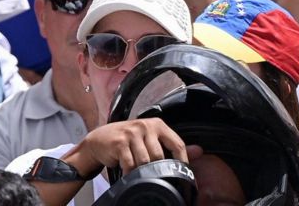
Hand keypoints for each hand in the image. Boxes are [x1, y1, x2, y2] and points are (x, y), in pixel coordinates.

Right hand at [66, 119, 188, 178]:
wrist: (99, 140)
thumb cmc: (127, 140)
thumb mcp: (151, 140)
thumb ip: (173, 145)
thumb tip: (199, 151)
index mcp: (156, 124)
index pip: (177, 144)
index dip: (182, 161)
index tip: (182, 173)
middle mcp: (144, 125)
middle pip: (160, 155)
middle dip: (156, 168)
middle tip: (151, 172)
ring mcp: (131, 133)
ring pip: (145, 161)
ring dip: (142, 170)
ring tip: (137, 170)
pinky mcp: (119, 142)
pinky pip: (131, 164)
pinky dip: (130, 172)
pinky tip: (128, 171)